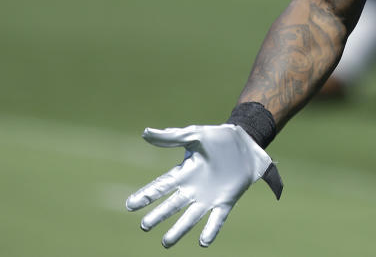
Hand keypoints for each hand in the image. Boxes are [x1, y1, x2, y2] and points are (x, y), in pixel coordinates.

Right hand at [125, 124, 279, 247]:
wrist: (246, 141)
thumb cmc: (217, 137)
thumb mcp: (194, 135)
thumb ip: (171, 137)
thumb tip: (145, 133)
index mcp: (184, 173)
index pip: (161, 186)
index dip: (146, 195)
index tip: (130, 205)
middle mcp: (193, 189)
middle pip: (172, 205)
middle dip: (158, 215)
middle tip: (145, 225)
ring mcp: (209, 198)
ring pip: (190, 218)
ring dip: (179, 229)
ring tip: (166, 243)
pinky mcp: (226, 201)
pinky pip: (217, 219)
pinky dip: (210, 230)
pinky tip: (203, 242)